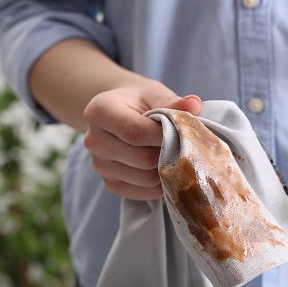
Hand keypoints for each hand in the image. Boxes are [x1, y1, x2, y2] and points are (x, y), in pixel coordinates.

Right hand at [83, 78, 200, 199]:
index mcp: (100, 111)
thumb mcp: (154, 93)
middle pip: (142, 158)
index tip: (182, 131)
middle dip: (169, 152)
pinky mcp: (110, 184)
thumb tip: (194, 104)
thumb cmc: (139, 101)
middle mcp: (93, 141)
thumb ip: (173, 101)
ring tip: (173, 153)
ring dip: (166, 169)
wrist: (119, 112)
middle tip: (181, 143)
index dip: (163, 136)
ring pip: (146, 178)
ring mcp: (100, 166)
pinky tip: (165, 167)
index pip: (135, 132)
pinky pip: (143, 192)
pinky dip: (161, 183)